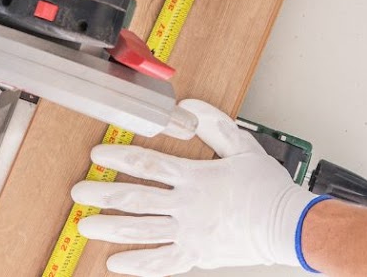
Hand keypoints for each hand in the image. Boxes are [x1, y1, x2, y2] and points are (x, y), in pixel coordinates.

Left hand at [74, 99, 322, 275]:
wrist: (287, 225)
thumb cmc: (268, 188)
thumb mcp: (244, 146)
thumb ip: (215, 124)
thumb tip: (190, 106)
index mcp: (196, 177)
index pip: (149, 163)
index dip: (120, 157)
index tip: (99, 155)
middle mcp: (188, 206)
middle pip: (136, 198)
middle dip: (103, 194)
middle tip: (80, 192)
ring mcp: (190, 232)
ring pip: (141, 230)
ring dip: (110, 228)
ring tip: (86, 225)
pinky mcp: (196, 255)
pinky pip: (161, 263)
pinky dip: (137, 264)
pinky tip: (115, 262)